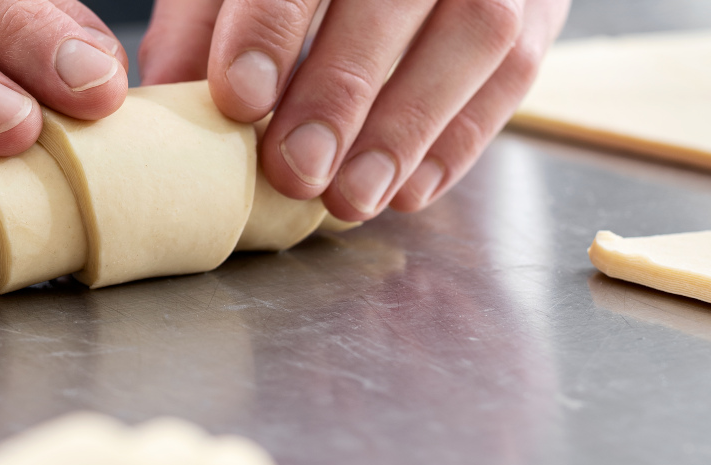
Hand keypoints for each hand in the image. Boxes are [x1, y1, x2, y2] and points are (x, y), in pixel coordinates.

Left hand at [140, 0, 570, 219]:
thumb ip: (204, 20)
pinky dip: (460, 141)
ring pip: (475, 35)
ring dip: (408, 129)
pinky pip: (517, 72)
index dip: (269, 27)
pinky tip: (408, 190)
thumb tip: (168, 97)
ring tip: (349, 199)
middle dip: (340, 91)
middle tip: (295, 170)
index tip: (240, 98)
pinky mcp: (542, 7)